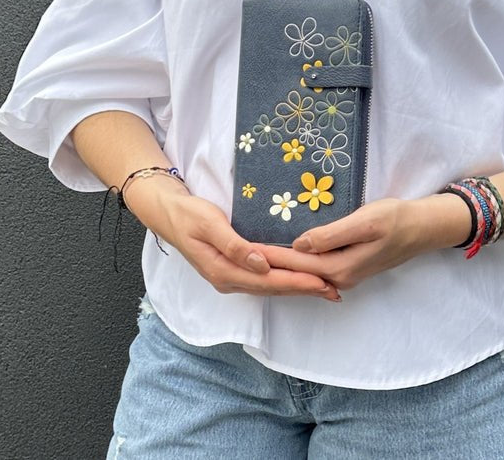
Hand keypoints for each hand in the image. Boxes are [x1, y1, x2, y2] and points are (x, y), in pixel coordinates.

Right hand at [123, 176, 340, 300]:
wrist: (169, 214)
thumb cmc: (189, 215)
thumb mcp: (210, 224)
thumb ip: (235, 245)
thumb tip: (261, 264)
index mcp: (224, 271)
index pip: (269, 280)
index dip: (297, 282)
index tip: (321, 282)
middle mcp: (229, 280)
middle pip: (273, 289)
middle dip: (304, 289)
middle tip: (334, 289)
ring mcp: (230, 278)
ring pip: (270, 287)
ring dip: (297, 288)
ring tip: (324, 289)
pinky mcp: (232, 271)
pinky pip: (264, 281)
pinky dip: (284, 281)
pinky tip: (298, 279)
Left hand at [253, 195, 465, 291]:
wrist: (423, 229)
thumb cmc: (396, 220)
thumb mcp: (365, 222)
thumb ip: (331, 235)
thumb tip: (300, 243)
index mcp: (340, 267)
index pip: (295, 262)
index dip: (268, 254)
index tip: (242, 249)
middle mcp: (340, 276)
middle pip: (296, 269)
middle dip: (268, 262)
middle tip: (238, 252)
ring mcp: (345, 273)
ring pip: (305, 269)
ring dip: (281, 262)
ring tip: (254, 254)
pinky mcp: (349, 266)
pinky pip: (316, 266)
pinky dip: (298, 260)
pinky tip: (285, 253)